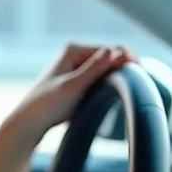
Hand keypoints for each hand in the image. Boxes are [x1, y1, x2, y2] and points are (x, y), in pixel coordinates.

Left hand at [10, 43, 135, 140]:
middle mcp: (75, 53)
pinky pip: (101, 77)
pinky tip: (116, 92)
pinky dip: (110, 83)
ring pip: (107, 68)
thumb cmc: (48, 105)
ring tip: (129, 89)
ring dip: (117, 76)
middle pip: (110, 57)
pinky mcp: (77, 78)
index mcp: (74, 49)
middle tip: (140, 84)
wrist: (29, 122)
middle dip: (124, 68)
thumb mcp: (74, 87)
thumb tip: (114, 51)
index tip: (142, 76)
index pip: (111, 49)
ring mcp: (76, 65)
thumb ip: (94, 69)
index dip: (128, 60)